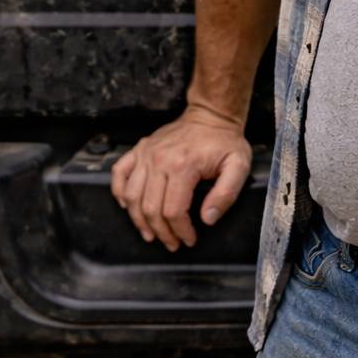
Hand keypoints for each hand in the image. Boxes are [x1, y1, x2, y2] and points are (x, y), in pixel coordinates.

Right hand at [110, 104, 252, 251]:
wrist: (211, 114)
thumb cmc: (224, 141)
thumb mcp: (238, 166)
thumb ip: (226, 194)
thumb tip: (207, 218)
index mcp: (183, 166)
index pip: (174, 211)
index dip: (180, 231)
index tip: (189, 239)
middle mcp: (159, 160)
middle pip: (150, 208)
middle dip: (161, 232)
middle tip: (171, 243)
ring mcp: (146, 154)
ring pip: (132, 196)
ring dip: (138, 220)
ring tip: (150, 234)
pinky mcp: (140, 149)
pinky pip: (119, 173)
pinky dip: (119, 192)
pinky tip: (127, 205)